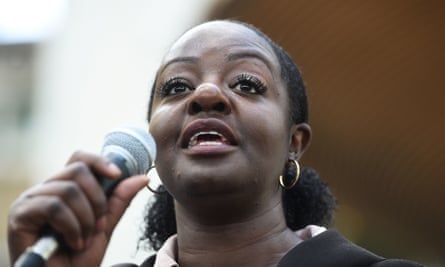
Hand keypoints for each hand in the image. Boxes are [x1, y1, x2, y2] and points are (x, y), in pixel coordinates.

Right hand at [7, 151, 148, 265]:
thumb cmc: (78, 258)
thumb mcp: (105, 226)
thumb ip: (119, 201)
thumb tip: (142, 178)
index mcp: (64, 188)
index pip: (80, 159)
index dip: (99, 161)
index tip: (116, 174)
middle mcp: (46, 189)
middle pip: (78, 170)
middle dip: (97, 200)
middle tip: (98, 225)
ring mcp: (31, 200)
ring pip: (68, 190)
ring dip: (85, 219)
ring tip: (83, 239)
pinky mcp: (21, 214)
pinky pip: (54, 206)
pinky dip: (71, 226)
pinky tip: (72, 242)